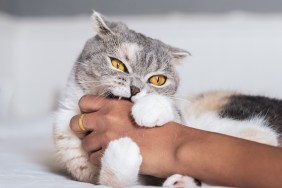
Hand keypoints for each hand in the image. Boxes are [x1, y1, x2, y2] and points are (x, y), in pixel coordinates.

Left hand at [69, 95, 184, 176]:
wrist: (171, 145)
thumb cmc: (159, 129)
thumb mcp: (138, 110)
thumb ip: (118, 112)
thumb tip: (104, 118)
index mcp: (114, 105)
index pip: (85, 102)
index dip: (85, 111)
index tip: (90, 117)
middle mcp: (106, 118)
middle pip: (75, 122)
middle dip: (81, 130)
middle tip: (93, 134)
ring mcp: (106, 136)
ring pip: (84, 144)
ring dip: (93, 148)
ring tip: (108, 149)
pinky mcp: (108, 154)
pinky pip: (93, 159)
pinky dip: (101, 160)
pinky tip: (114, 157)